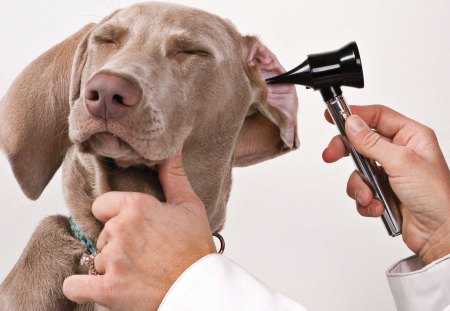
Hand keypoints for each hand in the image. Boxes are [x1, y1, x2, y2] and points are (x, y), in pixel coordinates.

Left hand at [62, 153, 215, 309]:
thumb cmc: (196, 249)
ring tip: (137, 271)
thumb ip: (174, 175)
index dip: (114, 215)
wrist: (200, 289)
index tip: (130, 225)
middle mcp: (120, 230)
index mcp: (136, 207)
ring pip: (96, 258)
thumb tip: (171, 149)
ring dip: (110, 266)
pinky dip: (81, 286)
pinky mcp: (107, 289)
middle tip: (142, 252)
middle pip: (102, 234)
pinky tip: (96, 284)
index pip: (101, 205)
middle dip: (116, 243)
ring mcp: (112, 260)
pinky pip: (74, 285)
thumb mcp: (190, 206)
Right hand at [323, 105, 449, 264]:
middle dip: (346, 151)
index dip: (354, 114)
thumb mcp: (402, 163)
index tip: (332, 116)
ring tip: (370, 195)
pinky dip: (365, 200)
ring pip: (358, 170)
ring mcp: (390, 173)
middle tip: (331, 155)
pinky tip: (378, 206)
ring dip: (360, 185)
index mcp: (411, 137)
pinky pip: (361, 190)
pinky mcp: (383, 192)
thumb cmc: (437, 198)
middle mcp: (400, 152)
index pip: (377, 116)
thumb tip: (353, 124)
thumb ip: (372, 142)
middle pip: (361, 142)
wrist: (440, 234)